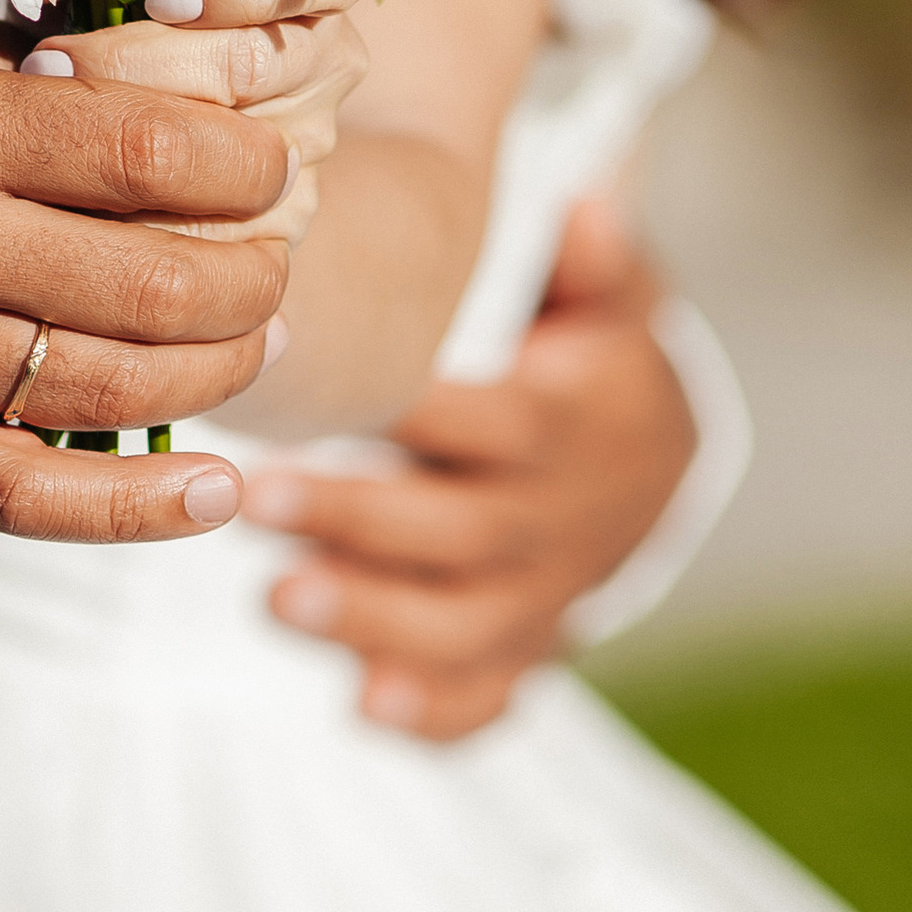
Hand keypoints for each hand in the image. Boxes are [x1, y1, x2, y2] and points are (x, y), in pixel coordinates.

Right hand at [0, 0, 371, 543]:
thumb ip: (46, 76)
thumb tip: (210, 92)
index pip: (158, 152)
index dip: (249, 163)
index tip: (267, 162)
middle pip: (163, 282)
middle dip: (259, 269)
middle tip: (275, 250)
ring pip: (117, 389)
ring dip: (222, 366)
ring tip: (249, 332)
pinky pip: (24, 500)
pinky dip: (139, 509)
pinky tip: (219, 488)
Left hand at [7, 0, 375, 247]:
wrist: (149, 119)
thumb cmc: (126, 16)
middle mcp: (330, 65)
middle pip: (258, 63)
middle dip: (142, 62)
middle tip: (50, 61)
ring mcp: (311, 148)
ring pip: (241, 152)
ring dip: (134, 140)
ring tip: (47, 124)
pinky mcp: (282, 222)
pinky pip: (226, 230)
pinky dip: (149, 217)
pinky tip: (82, 199)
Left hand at [243, 192, 698, 736]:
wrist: (658, 457)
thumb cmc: (593, 348)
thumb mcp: (606, 290)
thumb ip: (590, 254)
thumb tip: (590, 200)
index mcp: (579, 420)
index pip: (501, 422)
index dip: (417, 416)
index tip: (324, 393)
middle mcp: (569, 517)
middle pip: (464, 533)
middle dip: (357, 523)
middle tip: (252, 502)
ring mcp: (550, 595)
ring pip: (466, 625)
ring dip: (372, 619)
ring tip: (276, 601)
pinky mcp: (530, 648)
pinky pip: (491, 696)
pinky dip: (437, 711)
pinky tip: (366, 705)